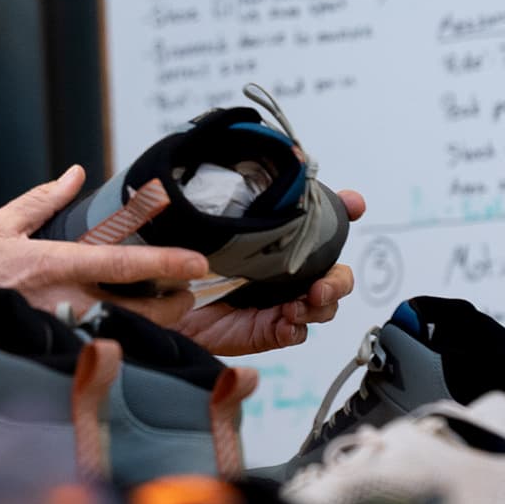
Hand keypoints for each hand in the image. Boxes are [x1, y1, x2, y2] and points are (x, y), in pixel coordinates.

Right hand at [0, 165, 207, 398]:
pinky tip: (130, 340)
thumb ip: (41, 200)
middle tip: (183, 294)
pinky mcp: (53, 360)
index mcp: (51, 264)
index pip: (120, 263)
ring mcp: (60, 337)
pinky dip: (122, 348)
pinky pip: (101, 357)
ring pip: (124, 340)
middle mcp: (61, 304)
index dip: (164, 263)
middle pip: (137, 313)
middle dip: (171, 307)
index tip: (197, 262)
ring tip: (164, 313)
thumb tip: (75, 174)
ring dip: (152, 329)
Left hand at [173, 189, 366, 355]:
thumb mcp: (198, 222)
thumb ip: (225, 196)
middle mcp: (282, 270)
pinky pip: (296, 332)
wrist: (151, 300)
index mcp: (275, 240)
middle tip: (320, 284)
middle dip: (338, 279)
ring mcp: (278, 301)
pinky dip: (296, 328)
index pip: (318, 221)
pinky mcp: (265, 330)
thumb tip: (246, 171)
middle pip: (334, 272)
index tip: (353, 203)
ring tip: (300, 304)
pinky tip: (286, 322)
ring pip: (323, 304)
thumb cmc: (177, 259)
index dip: (343, 210)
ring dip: (321, 304)